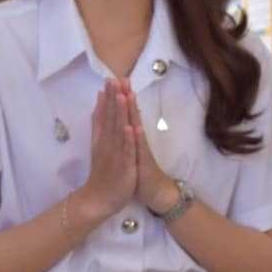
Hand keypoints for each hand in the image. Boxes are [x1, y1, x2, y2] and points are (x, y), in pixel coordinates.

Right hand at [73, 80, 137, 220]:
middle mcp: (107, 144)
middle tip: (114, 80)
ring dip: (120, 114)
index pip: (105, 114)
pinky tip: (131, 128)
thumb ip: (98, 123)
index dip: (108, 97)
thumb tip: (99, 101)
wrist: (98, 199)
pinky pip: (126, 152)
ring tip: (122, 97)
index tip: (110, 79)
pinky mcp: (123, 166)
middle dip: (113, 99)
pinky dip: (128, 140)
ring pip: (118, 131)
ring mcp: (115, 155)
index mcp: (102, 138)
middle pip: (110, 118)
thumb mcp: (98, 144)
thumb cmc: (102, 171)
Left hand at [121, 87, 181, 213]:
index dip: (120, 97)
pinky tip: (135, 128)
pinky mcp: (144, 164)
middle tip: (123, 78)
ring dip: (132, 112)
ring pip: (136, 128)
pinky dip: (136, 139)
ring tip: (128, 95)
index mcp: (132, 137)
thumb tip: (123, 119)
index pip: (125, 114)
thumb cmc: (141, 171)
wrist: (157, 193)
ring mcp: (141, 151)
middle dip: (126, 97)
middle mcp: (137, 140)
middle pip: (131, 115)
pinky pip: (140, 151)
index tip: (114, 79)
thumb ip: (128, 134)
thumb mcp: (132, 151)